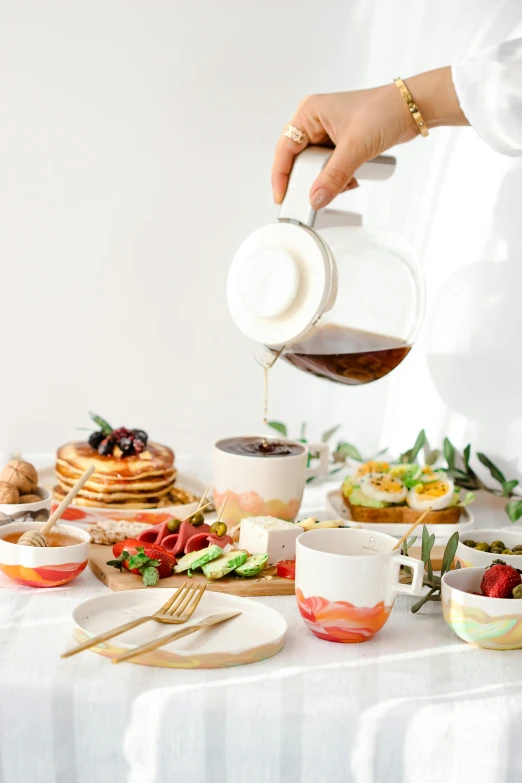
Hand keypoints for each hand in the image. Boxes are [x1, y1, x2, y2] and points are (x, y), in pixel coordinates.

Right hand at [272, 67, 466, 208]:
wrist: (413, 109)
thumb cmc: (384, 111)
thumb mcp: (354, 147)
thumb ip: (333, 177)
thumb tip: (316, 199)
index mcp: (309, 113)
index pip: (284, 149)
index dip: (281, 176)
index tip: (283, 198)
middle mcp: (315, 122)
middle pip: (299, 161)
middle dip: (311, 180)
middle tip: (318, 194)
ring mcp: (328, 133)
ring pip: (316, 167)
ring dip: (328, 181)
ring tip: (343, 183)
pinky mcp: (341, 143)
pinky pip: (330, 168)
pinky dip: (338, 178)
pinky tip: (351, 180)